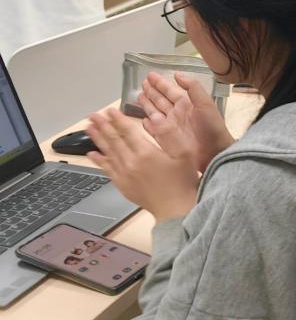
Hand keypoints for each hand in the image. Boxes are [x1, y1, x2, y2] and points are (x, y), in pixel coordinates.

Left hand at [86, 107, 198, 221]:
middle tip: (93, 115)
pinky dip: (98, 160)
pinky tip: (91, 154)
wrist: (174, 209)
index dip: (117, 120)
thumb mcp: (184, 153)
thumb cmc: (183, 180)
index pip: (127, 132)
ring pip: (107, 153)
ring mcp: (124, 175)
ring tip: (88, 128)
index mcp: (146, 153)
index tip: (109, 110)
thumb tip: (155, 118)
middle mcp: (131, 163)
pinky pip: (106, 169)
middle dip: (102, 126)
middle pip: (113, 140)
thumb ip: (169, 134)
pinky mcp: (122, 185)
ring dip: (97, 139)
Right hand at [138, 72, 232, 173]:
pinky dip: (148, 125)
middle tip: (142, 83)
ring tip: (139, 96)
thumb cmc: (212, 127)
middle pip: (161, 100)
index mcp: (186, 104)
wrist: (214, 153)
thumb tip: (177, 74)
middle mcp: (177, 114)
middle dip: (152, 92)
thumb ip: (192, 87)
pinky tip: (143, 120)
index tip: (150, 76)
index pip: (170, 91)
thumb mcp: (205, 103)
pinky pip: (154, 130)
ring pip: (155, 112)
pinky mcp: (166, 140)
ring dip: (147, 105)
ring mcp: (170, 127)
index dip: (160, 83)